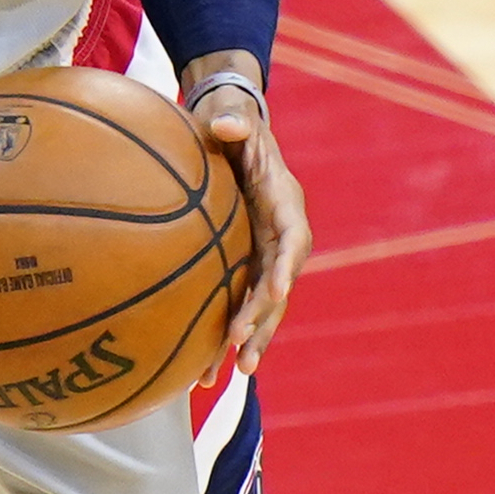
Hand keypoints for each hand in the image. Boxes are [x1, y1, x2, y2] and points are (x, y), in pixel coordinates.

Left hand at [183, 53, 305, 371]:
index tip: (276, 292)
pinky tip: (202, 373)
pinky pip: (238, 307)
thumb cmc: (231, 124)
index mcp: (284, 205)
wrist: (230, 134)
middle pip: (280, 287)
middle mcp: (280, 238)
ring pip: (262, 308)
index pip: (291, 241)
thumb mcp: (232, 118)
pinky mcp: (246, 268)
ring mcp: (264, 257)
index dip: (286, 268)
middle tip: (244, 351)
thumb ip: (231, 123)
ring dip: (250, 341)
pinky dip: (224, 339)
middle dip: (264, 321)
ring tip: (234, 374)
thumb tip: (223, 125)